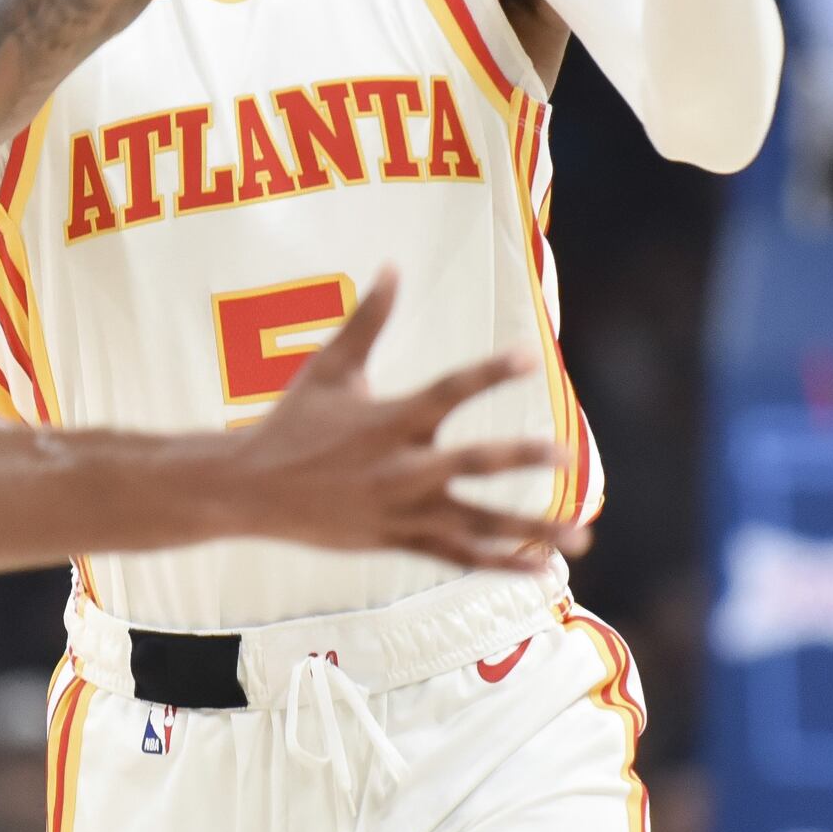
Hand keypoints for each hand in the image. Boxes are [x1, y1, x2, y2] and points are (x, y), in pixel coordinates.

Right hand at [235, 271, 585, 571]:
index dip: (489, 373)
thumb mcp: (329, 367)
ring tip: (582, 536)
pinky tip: (543, 566)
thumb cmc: (292, 421)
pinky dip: (501, 562)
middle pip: (471, 464)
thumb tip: (391, 266)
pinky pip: (459, 555)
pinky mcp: (398, 540)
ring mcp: (402, 510)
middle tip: (566, 454)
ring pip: (477, 524)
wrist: (251, 490)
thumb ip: (367, 320)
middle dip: (520, 458)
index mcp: (389, 419)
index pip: (448, 391)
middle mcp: (401, 467)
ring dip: (532, 530)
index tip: (530, 356)